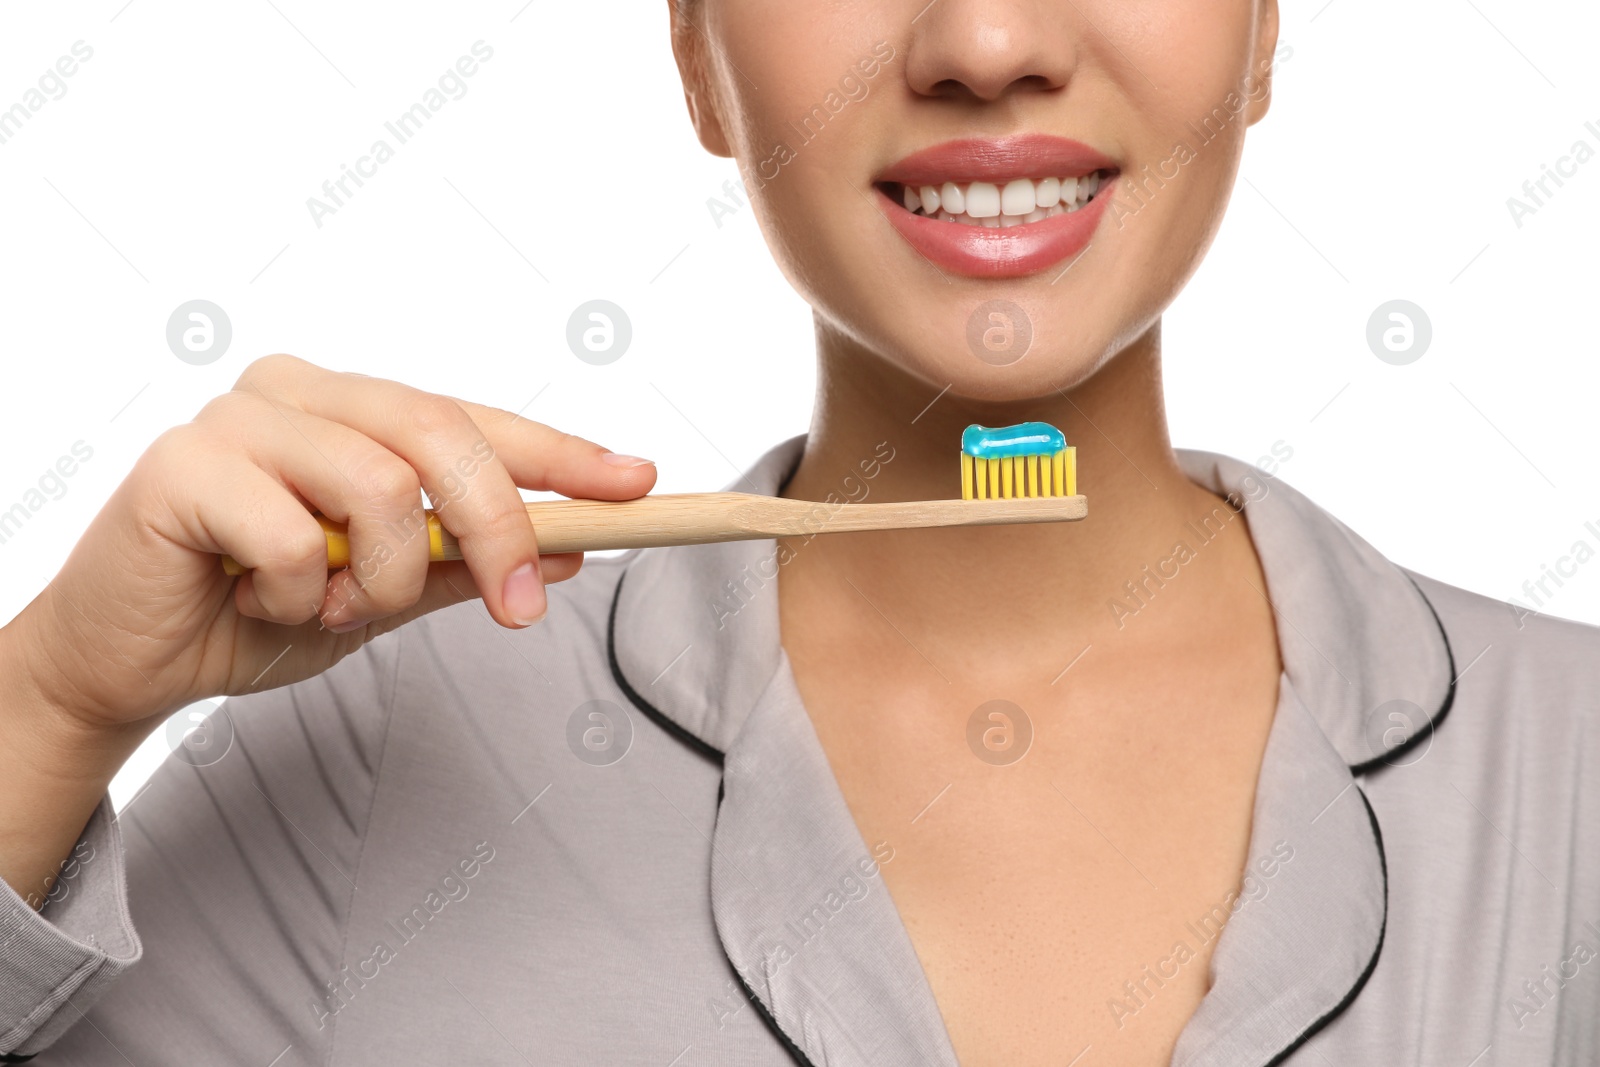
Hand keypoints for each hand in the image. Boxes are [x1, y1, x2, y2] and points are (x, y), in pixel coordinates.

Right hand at [8, 354, 655, 732]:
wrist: (135, 660)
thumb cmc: (253, 609)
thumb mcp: (388, 593)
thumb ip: (467, 562)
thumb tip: (570, 546)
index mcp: (352, 408)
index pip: (475, 418)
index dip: (561, 453)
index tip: (638, 483)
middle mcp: (299, 391)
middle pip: (440, 435)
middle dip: (501, 529)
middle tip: (521, 609)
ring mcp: (238, 419)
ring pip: (378, 486)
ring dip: (380, 579)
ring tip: (333, 609)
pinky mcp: (181, 465)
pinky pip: (293, 535)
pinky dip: (300, 594)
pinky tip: (259, 599)